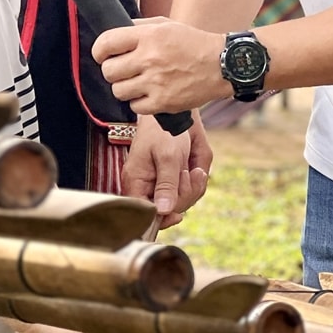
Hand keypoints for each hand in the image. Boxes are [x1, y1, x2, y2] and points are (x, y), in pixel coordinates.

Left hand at [93, 18, 230, 115]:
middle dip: (112, 70)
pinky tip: (149, 93)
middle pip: (108, 70)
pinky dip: (138, 102)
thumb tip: (113, 36)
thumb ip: (138, 27)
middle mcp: (149, 58)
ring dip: (125, 87)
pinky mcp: (162, 102)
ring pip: (118, 90)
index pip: (106, 43)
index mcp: (148, 36)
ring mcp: (155, 82)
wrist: (221, 65)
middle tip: (123, 70)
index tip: (102, 55)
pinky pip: (134, 107)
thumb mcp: (166, 25)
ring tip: (138, 82)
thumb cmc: (192, 43)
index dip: (99, 51)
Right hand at [124, 115, 212, 229]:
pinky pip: (189, 192)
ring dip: (193, 187)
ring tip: (195, 169)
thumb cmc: (164, 130)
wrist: (175, 113)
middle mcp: (147, 187)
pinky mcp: (174, 180)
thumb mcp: (168, 156)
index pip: (143, 213)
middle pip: (166, 210)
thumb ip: (166, 184)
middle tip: (189, 173)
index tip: (178, 215)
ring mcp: (162, 184)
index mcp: (136, 182)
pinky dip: (197, 182)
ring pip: (181, 202)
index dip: (161, 218)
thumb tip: (163, 211)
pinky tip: (197, 168)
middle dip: (183, 194)